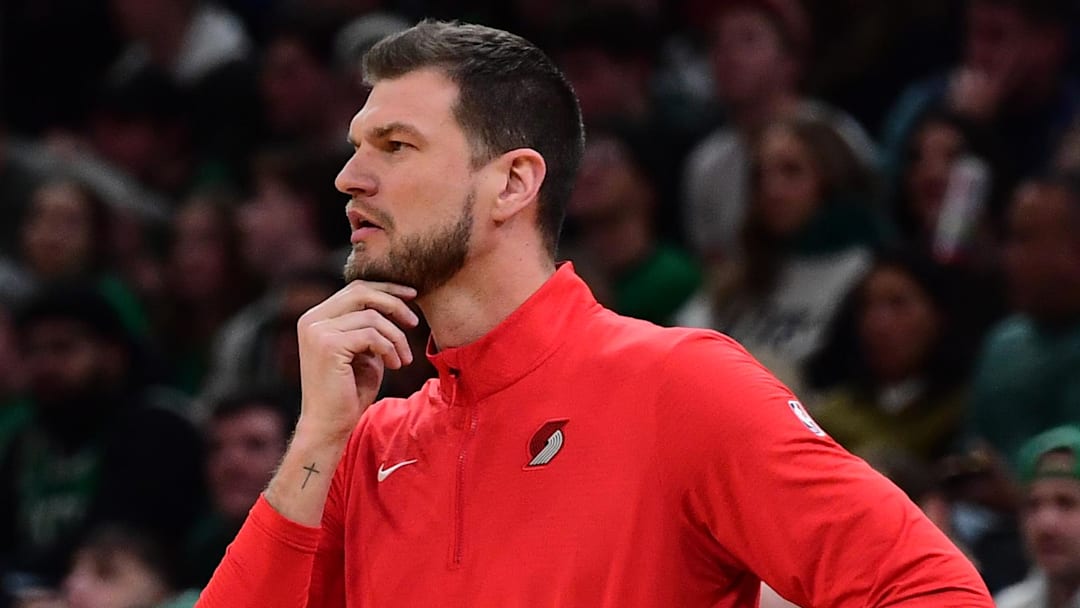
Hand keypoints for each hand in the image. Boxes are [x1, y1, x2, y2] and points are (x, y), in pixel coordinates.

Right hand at [295, 280, 418, 438]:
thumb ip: (371, 327)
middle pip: (362, 292)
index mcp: (316, 318)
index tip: (412, 295)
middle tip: (415, 323)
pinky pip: (372, 335)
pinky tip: (396, 366)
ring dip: (396, 337)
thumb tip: (395, 301)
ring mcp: (317, 331)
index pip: (355, 289)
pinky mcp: (328, 345)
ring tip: (404, 359)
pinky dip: (390, 349)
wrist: (329, 426)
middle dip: (394, 303)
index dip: (386, 289)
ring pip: (372, 317)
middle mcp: (312, 320)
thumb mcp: (363, 352)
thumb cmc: (349, 392)